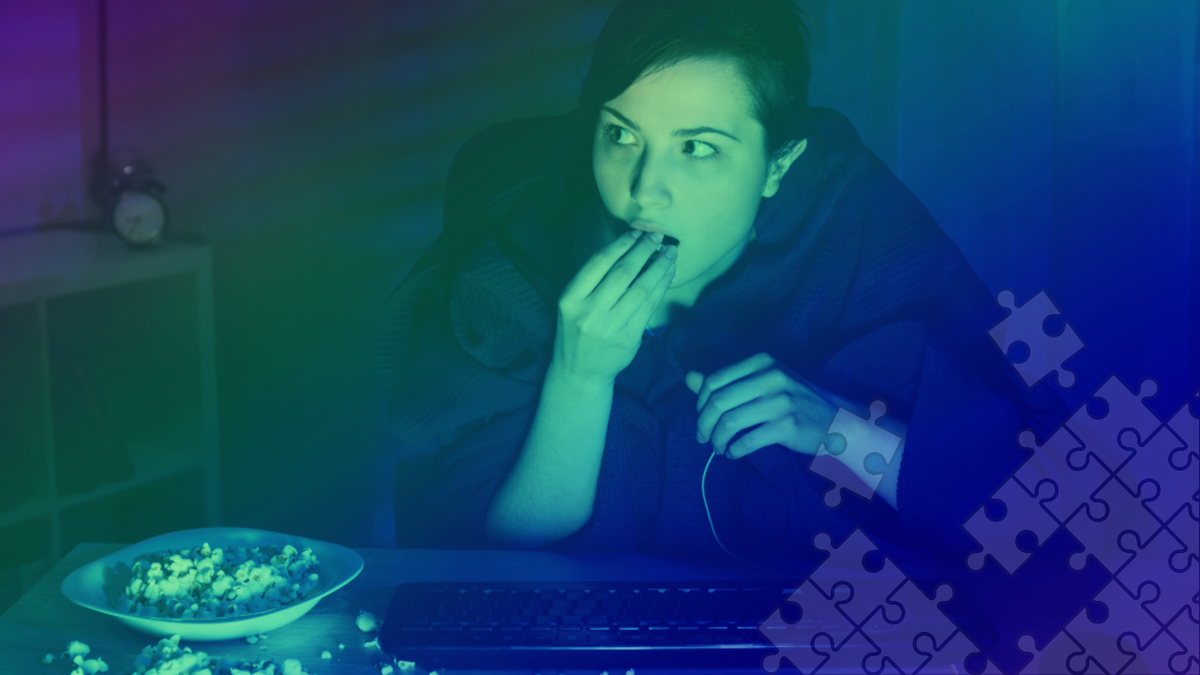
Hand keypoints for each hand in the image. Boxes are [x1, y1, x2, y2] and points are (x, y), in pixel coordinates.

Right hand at [554, 229, 677, 383]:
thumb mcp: (573, 303)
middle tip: (658, 236)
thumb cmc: (578, 329)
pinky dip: (662, 287)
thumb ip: (594, 279)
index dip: (621, 244)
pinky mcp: (629, 339)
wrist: (580, 370)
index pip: (599, 262)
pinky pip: (650, 307)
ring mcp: (610, 327)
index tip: (637, 232)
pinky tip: (668, 274)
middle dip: (644, 250)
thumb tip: (629, 246)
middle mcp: (589, 312)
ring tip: (670, 253)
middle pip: (623, 273)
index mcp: (571, 298)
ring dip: (659, 267)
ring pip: (641, 289)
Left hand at [685, 352, 837, 459]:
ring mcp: (781, 401)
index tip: (701, 419)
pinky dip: (734, 450)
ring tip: (719, 448)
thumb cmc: (792, 400)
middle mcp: (771, 377)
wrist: (835, 419)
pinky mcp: (788, 426)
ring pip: (729, 423)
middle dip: (703, 425)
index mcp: (761, 362)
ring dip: (717, 440)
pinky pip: (747, 440)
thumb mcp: (762, 382)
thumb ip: (726, 381)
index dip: (699, 404)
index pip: (713, 381)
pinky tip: (734, 453)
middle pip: (718, 402)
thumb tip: (689, 377)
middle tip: (703, 438)